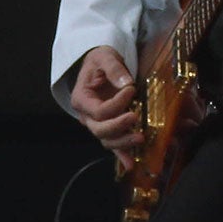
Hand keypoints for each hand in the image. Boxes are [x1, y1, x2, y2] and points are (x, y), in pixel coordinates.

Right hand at [70, 45, 142, 164]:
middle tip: (135, 117)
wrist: (98, 64)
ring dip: (123, 142)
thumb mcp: (104, 57)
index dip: (116, 103)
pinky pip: (113, 143)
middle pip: (100, 129)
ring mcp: (97, 123)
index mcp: (82, 99)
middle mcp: (87, 115)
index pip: (99, 110)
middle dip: (118, 127)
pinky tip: (130, 164)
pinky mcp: (108, 126)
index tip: (131, 89)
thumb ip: (114, 69)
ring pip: (106, 140)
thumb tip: (126, 83)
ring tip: (140, 138)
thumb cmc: (99, 60)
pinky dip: (121, 154)